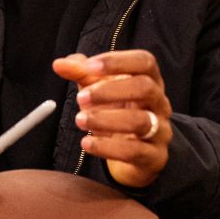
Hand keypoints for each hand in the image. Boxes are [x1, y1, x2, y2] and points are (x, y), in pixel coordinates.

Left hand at [53, 51, 173, 187]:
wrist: (134, 152)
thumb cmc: (117, 110)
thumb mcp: (98, 88)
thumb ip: (80, 74)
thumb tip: (58, 64)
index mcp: (149, 80)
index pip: (144, 61)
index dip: (118, 61)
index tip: (89, 66)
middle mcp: (160, 103)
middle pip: (145, 88)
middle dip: (110, 91)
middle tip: (81, 97)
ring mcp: (161, 130)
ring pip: (140, 121)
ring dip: (106, 119)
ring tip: (80, 120)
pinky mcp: (155, 156)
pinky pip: (135, 151)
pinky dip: (107, 147)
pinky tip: (86, 143)